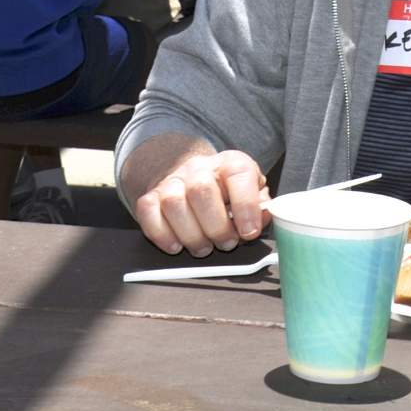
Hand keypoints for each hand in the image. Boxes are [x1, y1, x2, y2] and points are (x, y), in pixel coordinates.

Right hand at [134, 149, 270, 254]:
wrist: (194, 177)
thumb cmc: (228, 193)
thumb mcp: (253, 194)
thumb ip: (261, 207)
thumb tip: (262, 219)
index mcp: (230, 163)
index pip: (238, 173)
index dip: (246, 205)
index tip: (249, 232)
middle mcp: (199, 168)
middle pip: (201, 190)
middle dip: (216, 227)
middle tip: (226, 243)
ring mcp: (173, 180)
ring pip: (173, 203)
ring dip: (191, 235)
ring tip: (203, 247)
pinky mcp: (151, 196)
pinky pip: (148, 213)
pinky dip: (162, 235)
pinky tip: (177, 244)